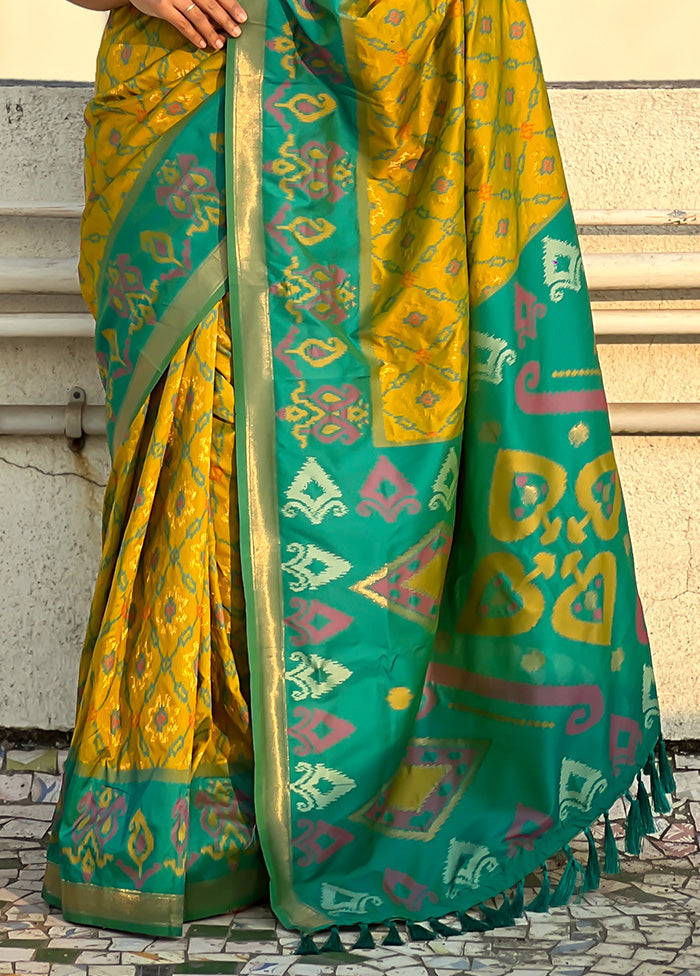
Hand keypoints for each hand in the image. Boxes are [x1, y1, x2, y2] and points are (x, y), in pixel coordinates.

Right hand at [130, 0, 246, 49]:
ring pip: (196, 16)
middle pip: (209, 3)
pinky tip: (202, 44)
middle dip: (225, 19)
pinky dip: (193, 35)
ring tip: (220, 44)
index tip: (242, 17)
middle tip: (237, 32)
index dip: (230, 4)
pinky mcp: (162, 7)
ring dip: (210, 31)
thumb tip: (222, 15)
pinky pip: (181, 23)